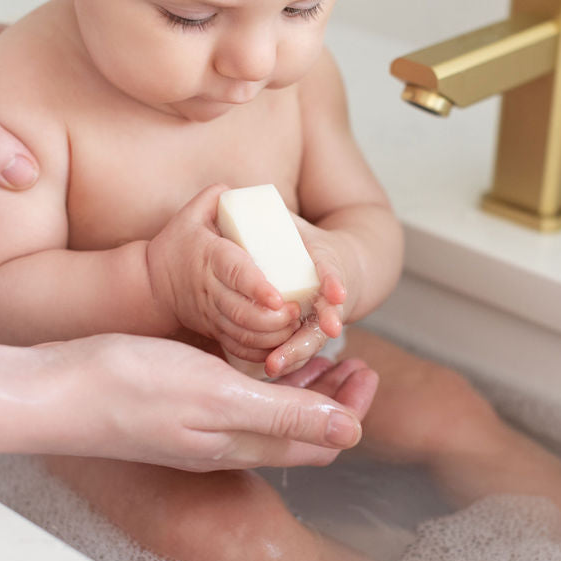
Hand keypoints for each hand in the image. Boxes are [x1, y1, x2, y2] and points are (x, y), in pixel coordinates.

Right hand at [45, 335, 378, 469]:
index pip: (321, 440)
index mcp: (242, 443)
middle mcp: (227, 440)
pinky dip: (263, 375)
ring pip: (270, 410)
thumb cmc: (127, 389)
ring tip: (318, 348)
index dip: (352, 409)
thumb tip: (349, 432)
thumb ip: (283, 414)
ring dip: (303, 383)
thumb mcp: (217, 396)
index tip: (366, 370)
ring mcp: (203, 424)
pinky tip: (260, 348)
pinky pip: (239, 397)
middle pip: (300, 426)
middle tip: (352, 355)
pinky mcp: (181, 405)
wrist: (55, 390)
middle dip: (334, 394)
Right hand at [147, 183, 302, 364]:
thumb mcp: (190, 213)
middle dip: (272, 318)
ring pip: (242, 333)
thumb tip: (236, 189)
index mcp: (210, 257)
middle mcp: (210, 289)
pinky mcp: (215, 331)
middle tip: (297, 312)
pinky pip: (238, 348)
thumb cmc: (177, 244)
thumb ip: (215, 196)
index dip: (257, 287)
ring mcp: (212, 314)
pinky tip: (281, 344)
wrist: (151, 285)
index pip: (235, 273)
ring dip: (271, 336)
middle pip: (242, 311)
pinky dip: (260, 350)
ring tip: (295, 326)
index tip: (278, 297)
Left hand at [264, 216, 348, 376]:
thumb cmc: (304, 245)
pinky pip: (299, 348)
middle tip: (327, 332)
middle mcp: (325, 293)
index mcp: (322, 262)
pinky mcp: (308, 333)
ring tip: (276, 365)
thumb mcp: (293, 226)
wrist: (336, 268)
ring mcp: (319, 316)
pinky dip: (287, 359)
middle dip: (323, 325)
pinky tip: (269, 368)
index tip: (336, 293)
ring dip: (297, 351)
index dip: (334, 280)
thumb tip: (223, 192)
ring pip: (311, 337)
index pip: (331, 269)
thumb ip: (266, 214)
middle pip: (327, 312)